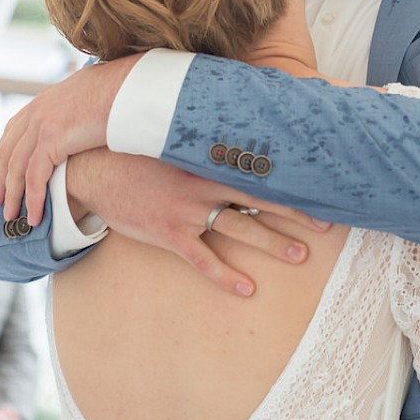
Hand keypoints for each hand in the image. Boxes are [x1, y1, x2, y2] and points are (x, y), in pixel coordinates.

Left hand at [0, 57, 141, 224]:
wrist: (127, 88)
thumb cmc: (119, 94)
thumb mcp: (89, 98)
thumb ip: (76, 111)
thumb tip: (84, 119)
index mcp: (43, 102)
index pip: (13, 132)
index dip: (3, 156)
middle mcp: (36, 112)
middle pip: (8, 151)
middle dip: (0, 180)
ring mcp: (41, 124)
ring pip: (16, 168)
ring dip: (13, 196)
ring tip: (11, 217)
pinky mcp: (51, 138)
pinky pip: (34, 177)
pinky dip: (33, 199)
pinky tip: (34, 216)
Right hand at [67, 148, 330, 297]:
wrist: (94, 171)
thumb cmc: (137, 153)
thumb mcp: (171, 139)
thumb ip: (202, 139)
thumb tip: (232, 130)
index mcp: (207, 159)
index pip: (257, 168)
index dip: (288, 177)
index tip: (318, 183)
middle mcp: (203, 185)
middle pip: (259, 199)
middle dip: (294, 213)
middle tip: (325, 225)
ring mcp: (187, 211)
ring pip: (239, 228)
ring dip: (271, 243)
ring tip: (300, 256)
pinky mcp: (169, 234)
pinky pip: (203, 260)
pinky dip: (226, 276)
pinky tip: (248, 289)